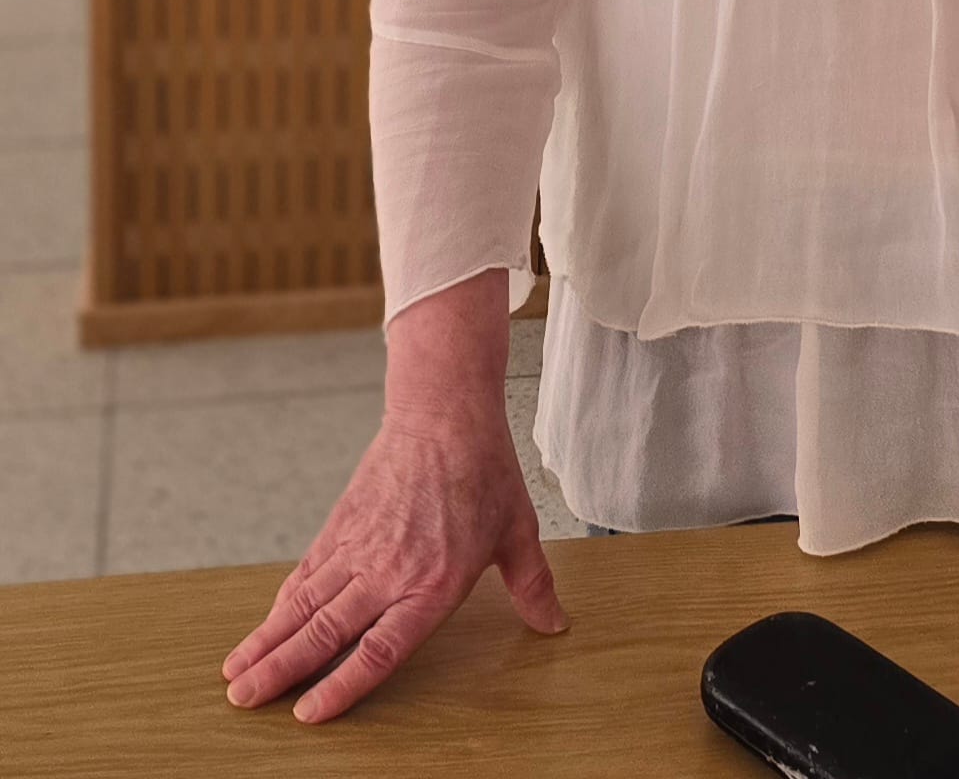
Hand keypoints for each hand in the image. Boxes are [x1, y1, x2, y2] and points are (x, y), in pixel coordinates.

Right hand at [219, 400, 568, 722]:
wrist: (444, 413)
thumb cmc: (485, 471)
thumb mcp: (518, 530)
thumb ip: (533, 584)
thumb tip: (555, 624)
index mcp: (433, 584)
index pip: (380, 650)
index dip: (342, 687)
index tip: (307, 715)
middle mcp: (388, 572)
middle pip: (326, 632)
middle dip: (281, 671)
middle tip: (243, 700)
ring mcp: (359, 548)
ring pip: (305, 604)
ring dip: (267, 640)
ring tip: (234, 674)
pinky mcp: (342, 525)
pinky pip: (307, 572)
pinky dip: (283, 602)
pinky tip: (265, 623)